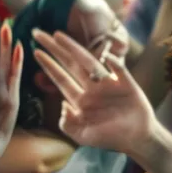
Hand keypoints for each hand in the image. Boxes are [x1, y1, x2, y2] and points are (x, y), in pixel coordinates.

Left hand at [31, 29, 154, 154]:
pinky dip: (114, 63)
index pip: (61, 79)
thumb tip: (62, 105)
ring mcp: (109, 85)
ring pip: (90, 62)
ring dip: (74, 49)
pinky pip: (119, 71)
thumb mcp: (83, 135)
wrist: (137, 139)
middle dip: (55, 50)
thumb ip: (67, 124)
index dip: (48, 66)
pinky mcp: (127, 84)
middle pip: (71, 65)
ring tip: (59, 35)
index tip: (35, 51)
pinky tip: (106, 55)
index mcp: (80, 100)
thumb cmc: (110, 138)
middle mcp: (92, 88)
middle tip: (38, 33)